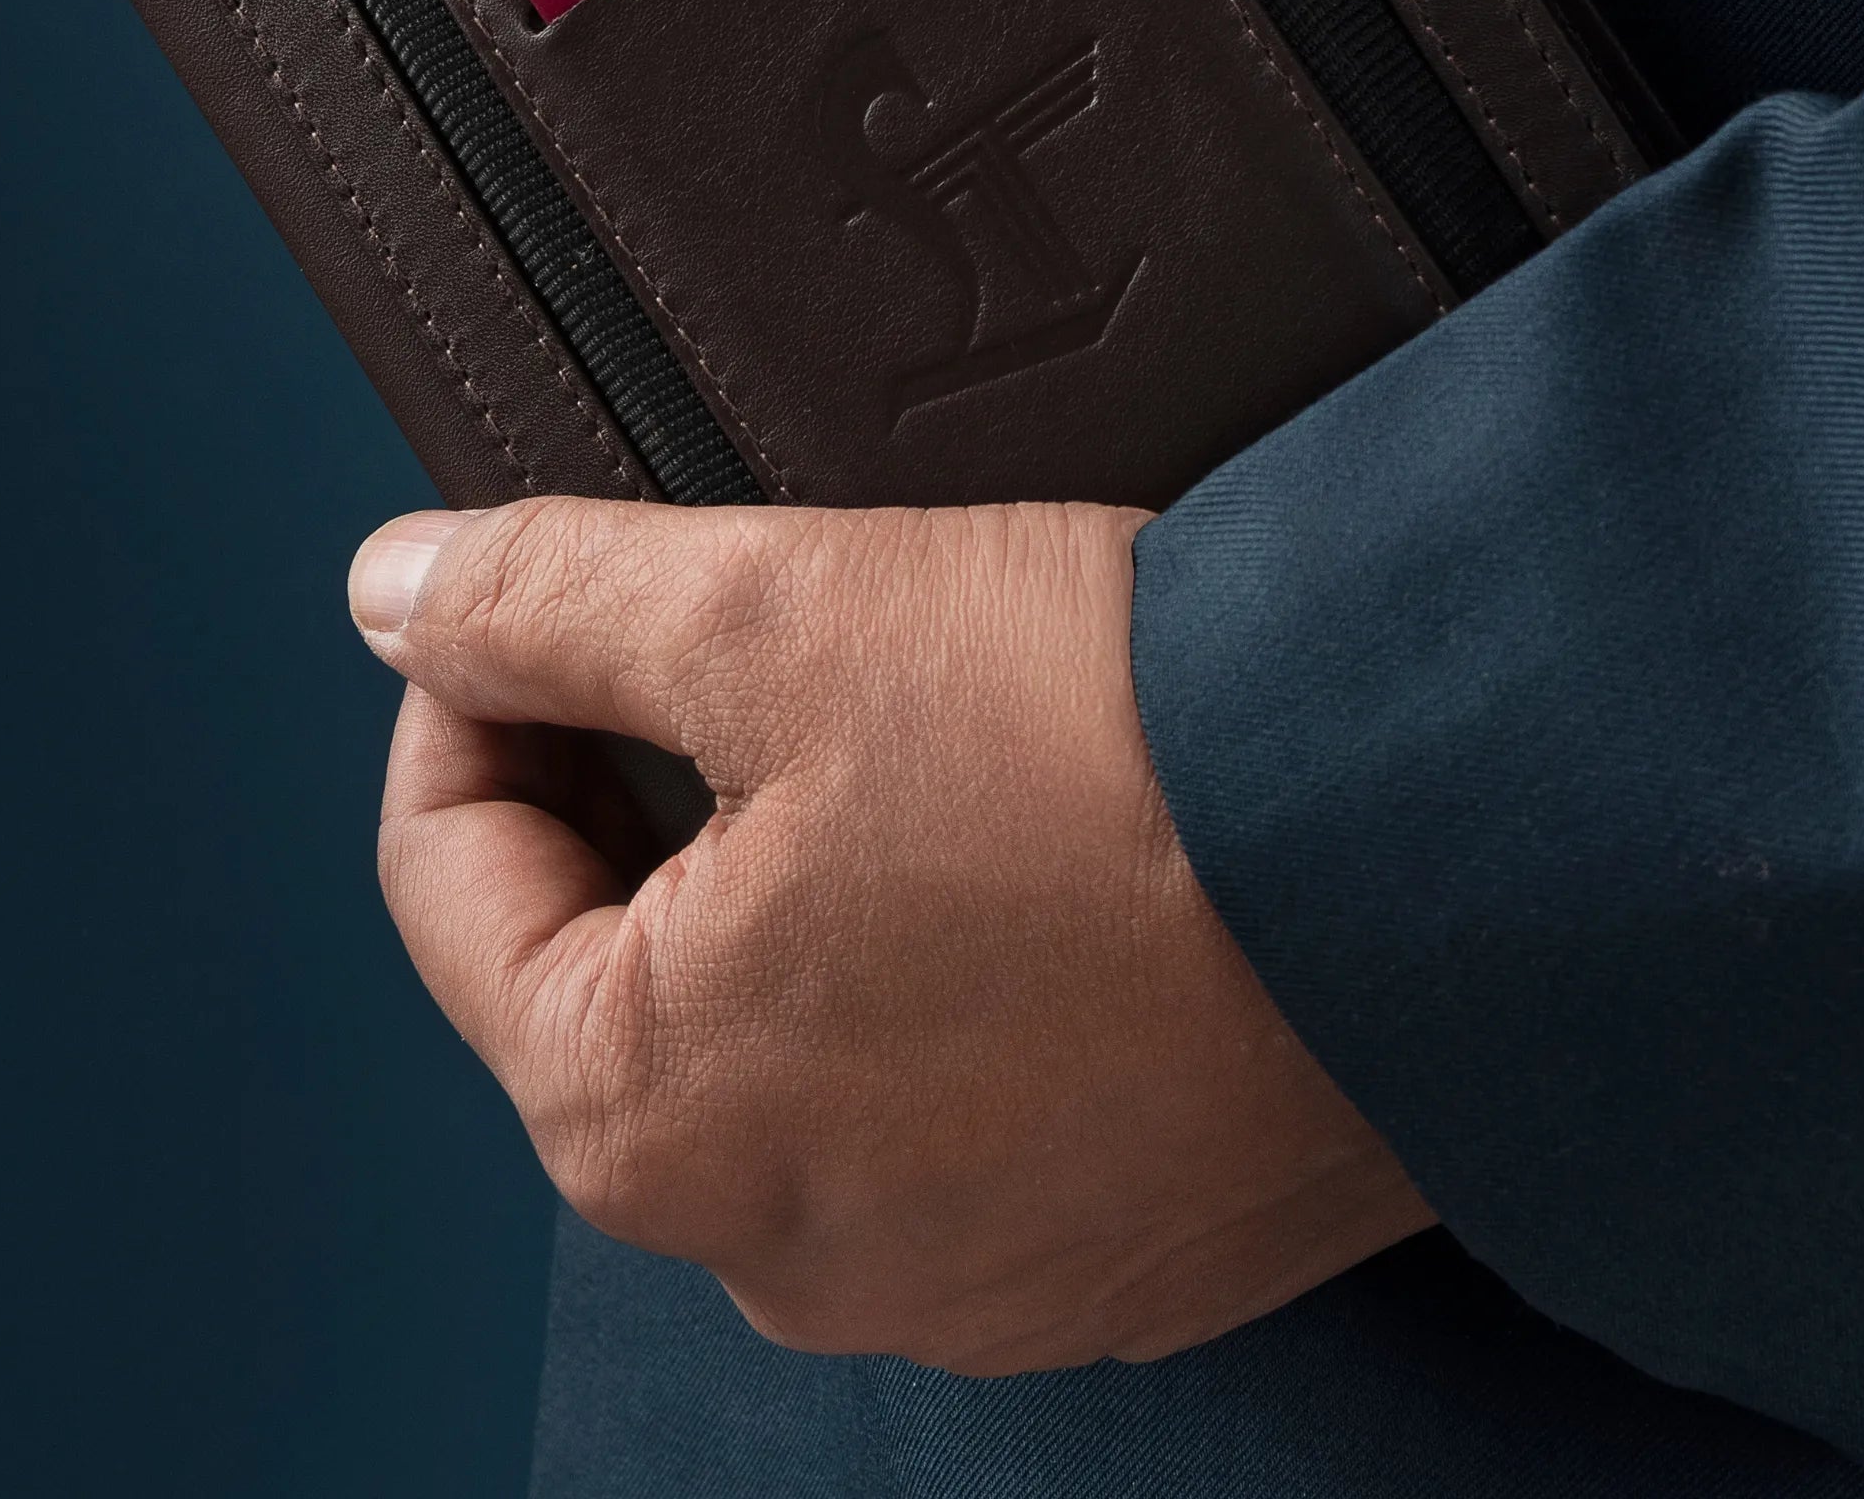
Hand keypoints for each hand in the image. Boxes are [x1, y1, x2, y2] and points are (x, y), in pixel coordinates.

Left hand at [349, 495, 1432, 1372]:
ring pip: (785, 1025)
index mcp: (648, 1116)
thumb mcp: (780, 607)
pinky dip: (943, 965)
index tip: (543, 595)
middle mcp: (783, 1248)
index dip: (477, 687)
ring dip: (801, 871)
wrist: (1460, 853)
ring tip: (923, 733)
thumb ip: (544, 596)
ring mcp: (954, 1273)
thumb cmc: (1136, 760)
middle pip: (614, 960)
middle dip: (645, 781)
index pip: (449, 875)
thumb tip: (403, 590)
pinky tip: (1035, 849)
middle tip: (760, 637)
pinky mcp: (1098, 1250)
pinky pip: (941, 1089)